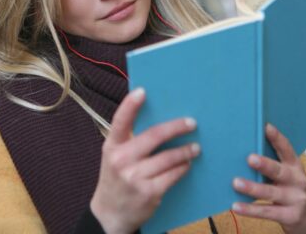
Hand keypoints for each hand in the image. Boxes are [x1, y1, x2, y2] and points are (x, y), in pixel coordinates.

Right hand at [90, 88, 200, 233]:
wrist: (110, 213)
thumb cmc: (116, 177)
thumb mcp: (114, 156)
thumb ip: (130, 140)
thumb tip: (160, 119)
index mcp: (111, 146)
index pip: (120, 121)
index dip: (130, 105)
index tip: (142, 91)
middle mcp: (121, 160)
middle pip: (154, 136)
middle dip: (176, 128)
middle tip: (192, 123)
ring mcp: (135, 177)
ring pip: (168, 157)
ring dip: (186, 151)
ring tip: (195, 147)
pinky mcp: (149, 192)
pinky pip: (173, 174)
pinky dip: (183, 167)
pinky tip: (187, 164)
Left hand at [231, 124, 305, 233]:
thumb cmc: (291, 191)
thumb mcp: (288, 176)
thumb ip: (272, 165)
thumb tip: (243, 151)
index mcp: (295, 167)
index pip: (287, 150)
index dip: (277, 138)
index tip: (266, 127)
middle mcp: (297, 181)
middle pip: (279, 171)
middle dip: (265, 164)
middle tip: (250, 158)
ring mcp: (295, 199)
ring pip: (271, 192)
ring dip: (252, 188)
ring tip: (236, 183)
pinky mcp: (290, 216)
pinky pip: (267, 212)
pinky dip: (250, 209)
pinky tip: (236, 206)